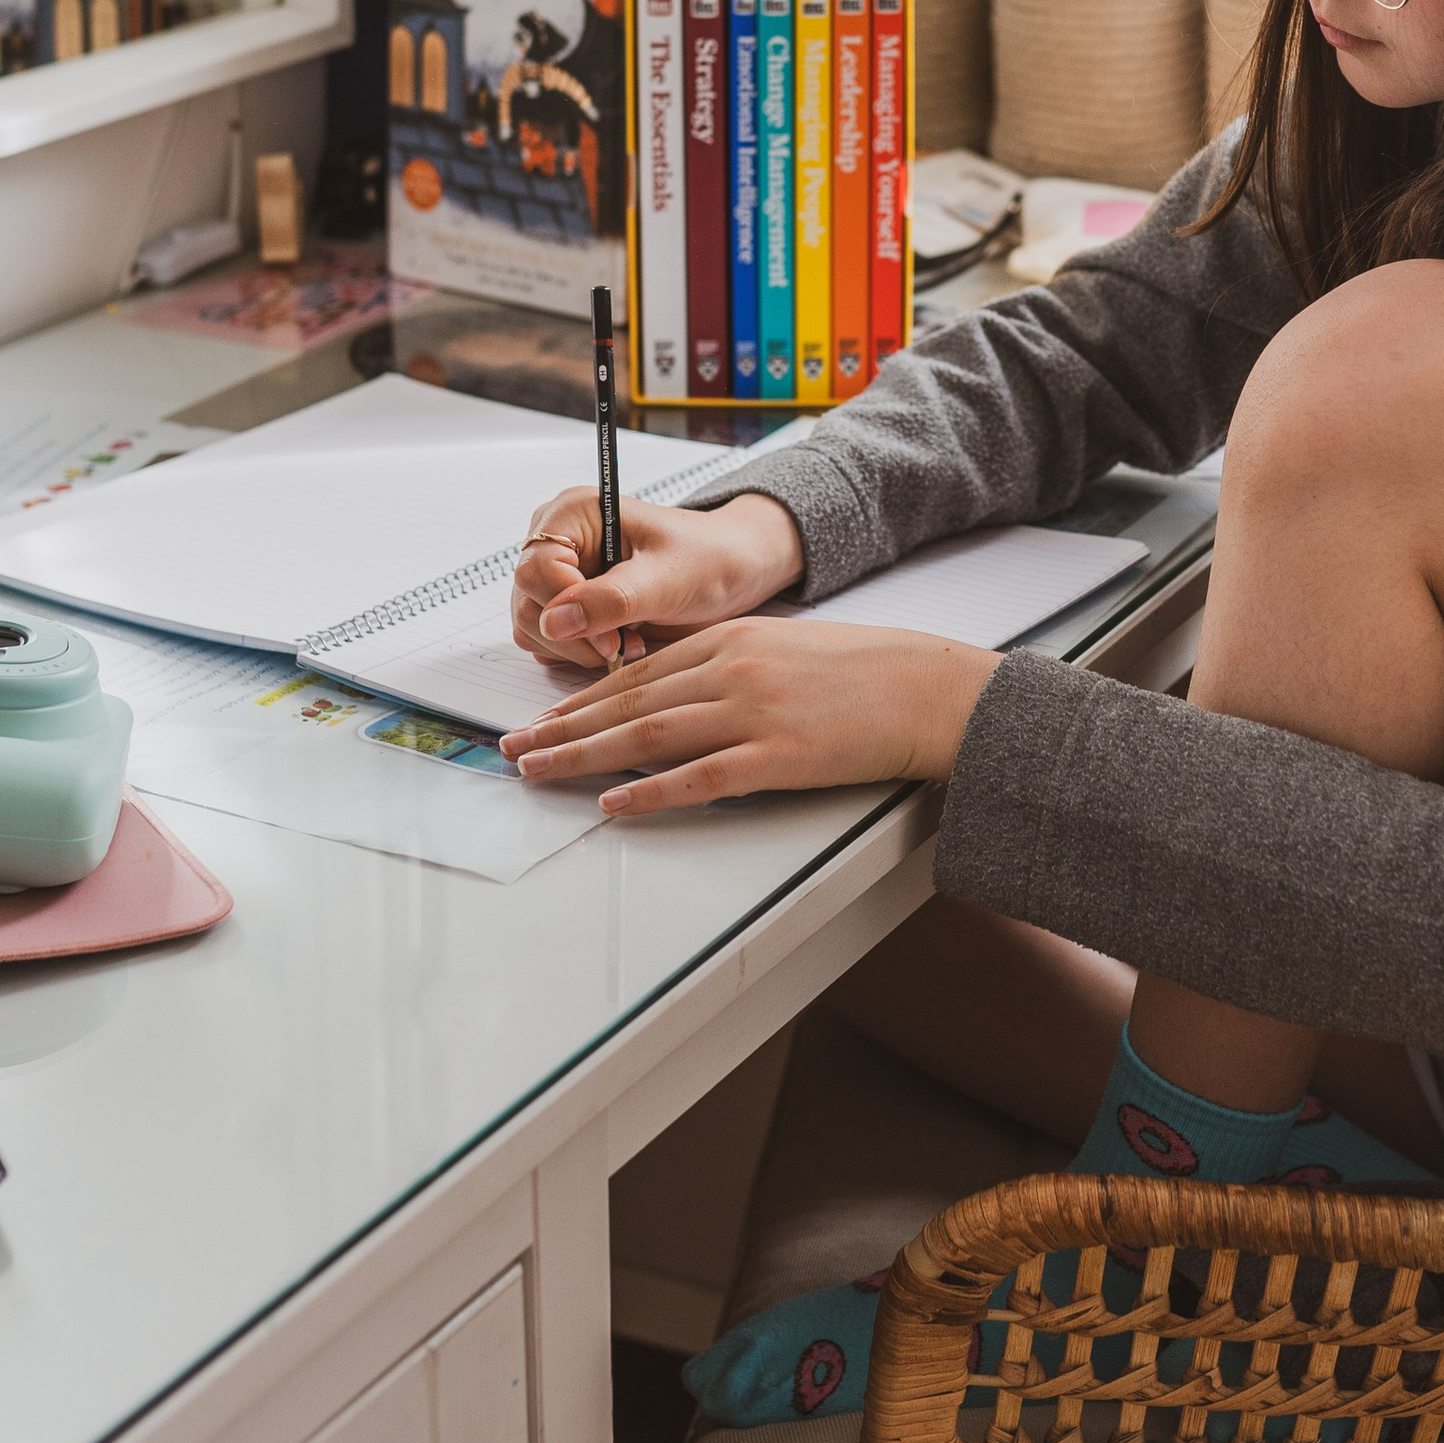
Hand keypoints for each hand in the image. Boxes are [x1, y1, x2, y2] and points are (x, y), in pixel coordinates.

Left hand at [498, 613, 998, 817]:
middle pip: (628, 703)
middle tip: (515, 748)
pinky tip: (614, 803)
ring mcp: (753, 712)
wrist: (928, 687)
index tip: (543, 717)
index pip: (636, 673)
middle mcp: (732, 669)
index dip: (581, 699)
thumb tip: (678, 703)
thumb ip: (730, 668)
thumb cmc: (865, 672)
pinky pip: (700, 778)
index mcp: (731, 639)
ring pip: (648, 736)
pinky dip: (651, 793)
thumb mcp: (786, 648)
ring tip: (539, 771)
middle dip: (563, 727)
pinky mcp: (779, 756)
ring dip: (584, 756)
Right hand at [509, 490, 802, 675]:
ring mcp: (559, 576)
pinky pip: (549, 643)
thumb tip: (553, 621)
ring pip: (533, 628)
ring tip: (628, 641)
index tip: (610, 635)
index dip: (564, 609)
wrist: (734, 570)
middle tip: (623, 644)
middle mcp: (558, 542)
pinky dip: (580, 654)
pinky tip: (621, 644)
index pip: (534, 569)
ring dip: (577, 649)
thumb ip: (611, 599)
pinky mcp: (568, 607)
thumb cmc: (709, 559)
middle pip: (528, 603)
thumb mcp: (667, 578)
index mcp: (574, 514)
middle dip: (573, 635)